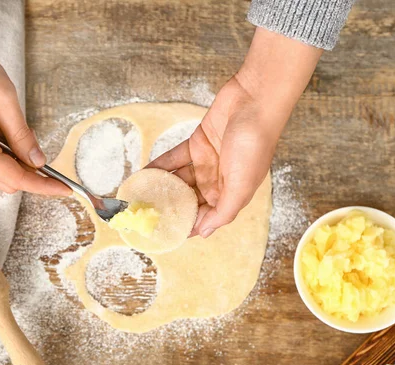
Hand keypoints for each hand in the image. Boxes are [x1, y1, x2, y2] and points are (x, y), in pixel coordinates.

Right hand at [0, 0, 69, 195]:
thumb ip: (22, 135)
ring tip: (28, 137)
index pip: (16, 179)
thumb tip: (38, 161)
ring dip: (17, 164)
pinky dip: (4, 156)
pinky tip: (12, 135)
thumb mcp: (4, 99)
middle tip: (53, 161)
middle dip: (32, 176)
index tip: (66, 189)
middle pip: (6, 182)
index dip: (44, 186)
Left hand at [148, 28, 321, 237]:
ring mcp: (206, 162)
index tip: (165, 233)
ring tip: (139, 197)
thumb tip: (205, 233)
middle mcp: (218, 181)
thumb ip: (224, 211)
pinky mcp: (195, 144)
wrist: (254, 100)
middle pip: (188, 200)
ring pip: (178, 181)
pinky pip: (172, 160)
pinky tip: (142, 175)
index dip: (187, 226)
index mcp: (231, 194)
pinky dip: (158, 167)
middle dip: (169, 208)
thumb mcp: (242, 185)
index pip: (205, 217)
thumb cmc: (255, 144)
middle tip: (146, 217)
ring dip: (160, 188)